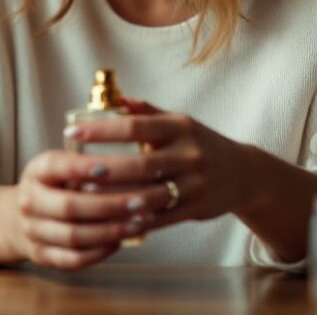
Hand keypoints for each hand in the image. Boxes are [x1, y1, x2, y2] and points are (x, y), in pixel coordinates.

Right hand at [8, 149, 161, 269]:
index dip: (83, 168)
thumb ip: (87, 152)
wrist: (18, 219)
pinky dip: (98, 252)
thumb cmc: (55, 185)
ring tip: (138, 222)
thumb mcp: (61, 163)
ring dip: (110, 231)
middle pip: (69, 206)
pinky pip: (72, 259)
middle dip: (109, 205)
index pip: (57, 166)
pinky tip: (120, 241)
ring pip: (74, 235)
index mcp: (37, 171)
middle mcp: (30, 200)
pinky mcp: (42, 255)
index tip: (111, 168)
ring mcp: (33, 230)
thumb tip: (130, 116)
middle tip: (141, 200)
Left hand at [64, 100, 257, 232]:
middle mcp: (189, 153)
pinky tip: (112, 219)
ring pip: (149, 195)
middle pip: (140, 164)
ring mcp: (195, 183)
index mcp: (180, 127)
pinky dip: (136, 219)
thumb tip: (115, 98)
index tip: (72, 131)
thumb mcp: (179, 122)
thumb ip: (146, 112)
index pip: (135, 126)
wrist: (244, 173)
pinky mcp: (196, 208)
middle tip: (73, 172)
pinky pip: (161, 217)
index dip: (101, 129)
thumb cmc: (201, 144)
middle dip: (104, 169)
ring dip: (116, 199)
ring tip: (86, 198)